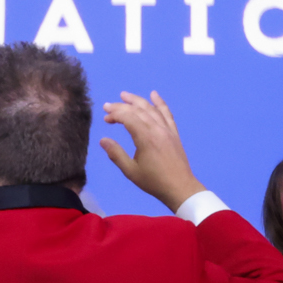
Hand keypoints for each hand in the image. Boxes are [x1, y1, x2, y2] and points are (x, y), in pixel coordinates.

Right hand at [98, 91, 201, 210]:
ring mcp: (167, 129)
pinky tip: (154, 94)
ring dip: (137, 100)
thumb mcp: (131, 171)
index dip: (115, 114)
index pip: (128, 117)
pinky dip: (160, 102)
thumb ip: (116, 154)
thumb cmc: (154, 181)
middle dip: (121, 106)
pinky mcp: (174, 132)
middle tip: (107, 106)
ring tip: (125, 95)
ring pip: (151, 108)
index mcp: (145, 138)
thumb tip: (103, 140)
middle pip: (138, 110)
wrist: (180, 187)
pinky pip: (166, 113)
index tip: (105, 118)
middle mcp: (156, 129)